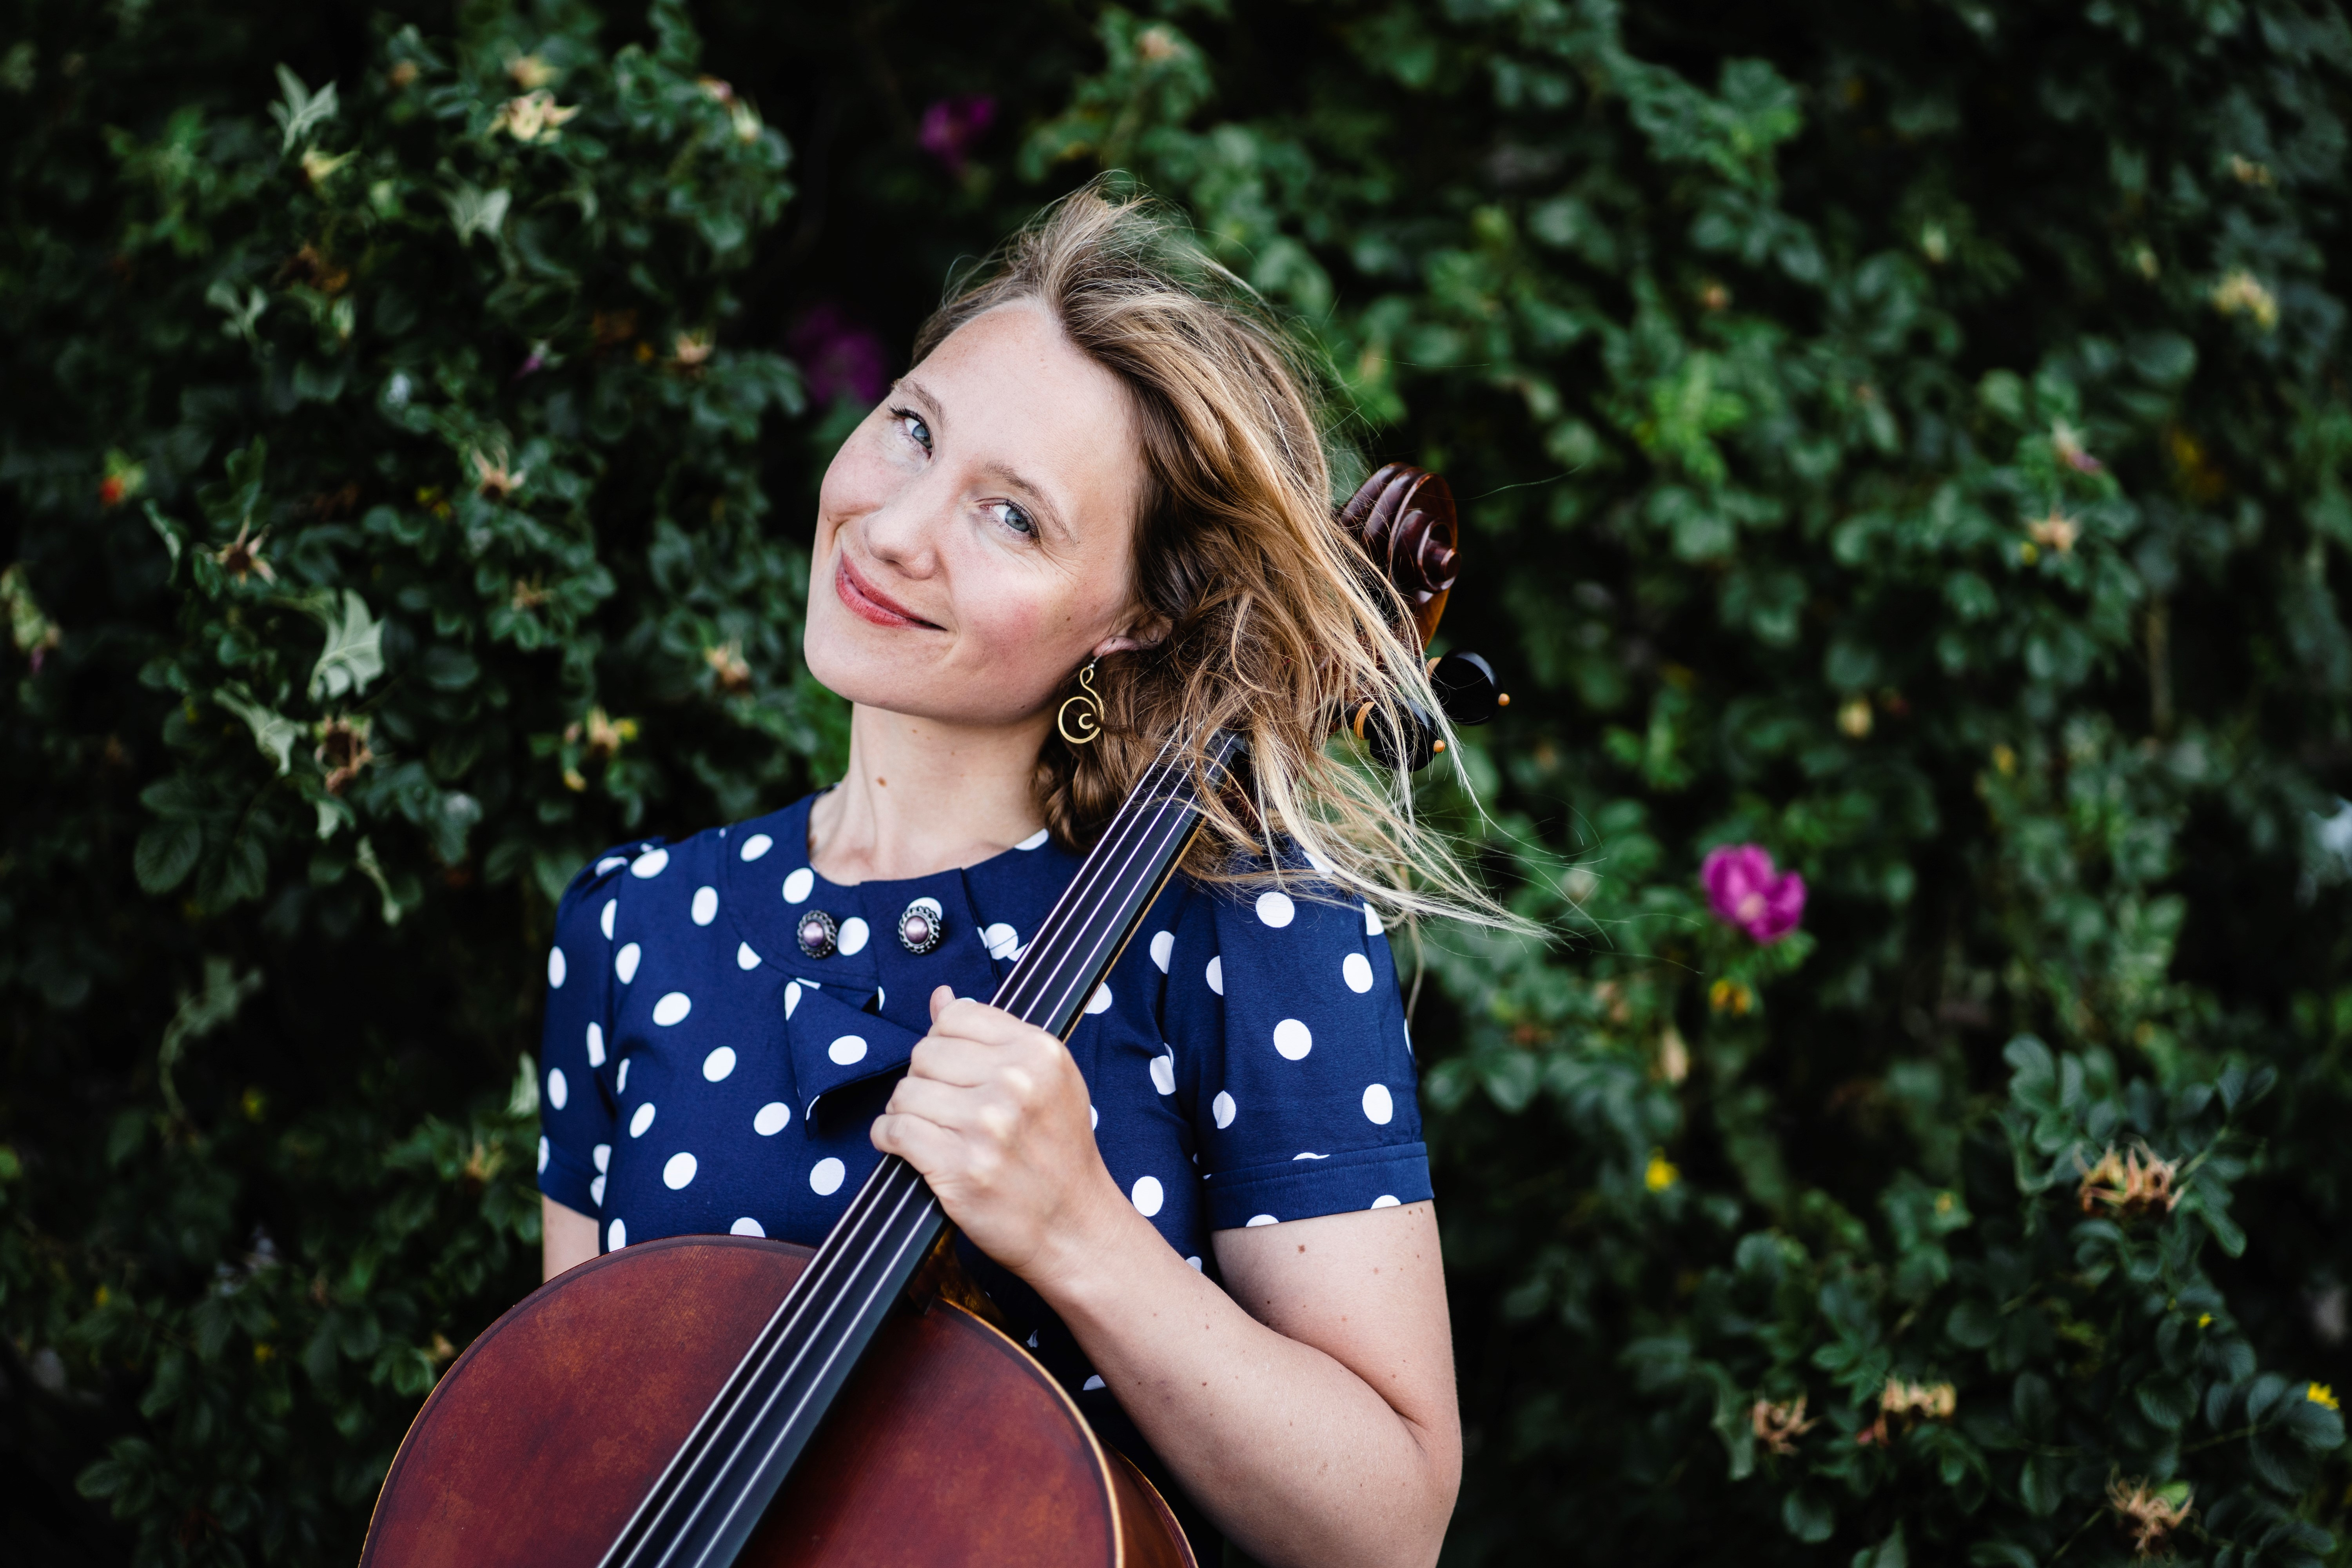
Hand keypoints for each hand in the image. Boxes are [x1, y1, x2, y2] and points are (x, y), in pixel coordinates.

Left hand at [871, 986, 1130, 1287]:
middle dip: (924, 1080)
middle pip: (925, 1053)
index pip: (956, 1016)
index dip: (945, 1043)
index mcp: (1039, 1053)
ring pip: (905, 1092)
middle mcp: (1015, 1083)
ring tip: (928, 1130)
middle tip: (942, 1107)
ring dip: (905, 1112)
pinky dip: (889, 1138)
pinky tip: (907, 1147)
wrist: (1074, 1226)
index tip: (953, 1070)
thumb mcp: (1046, 1081)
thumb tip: (942, 997)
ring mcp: (987, 1126)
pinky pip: (894, 1131)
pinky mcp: (960, 1167)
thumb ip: (994, 1036)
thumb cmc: (1058, 1154)